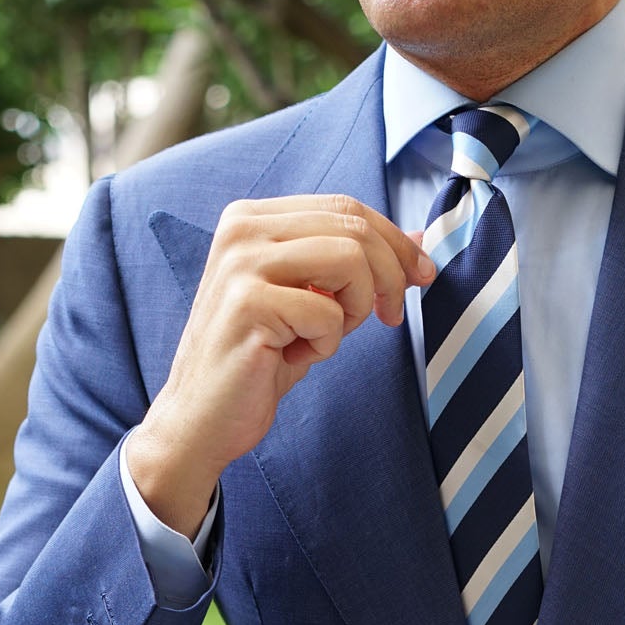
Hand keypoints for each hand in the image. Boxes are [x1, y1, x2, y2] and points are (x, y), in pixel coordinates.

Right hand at [125, 195, 434, 536]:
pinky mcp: (247, 303)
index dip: (395, 240)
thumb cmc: (259, 362)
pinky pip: (327, 313)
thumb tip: (420, 241)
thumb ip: (354, 266)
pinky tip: (295, 356)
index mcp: (253, 218)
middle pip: (353, 225)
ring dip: (357, 307)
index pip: (345, 206)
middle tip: (390, 315)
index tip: (422, 276)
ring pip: (349, 258)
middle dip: (391, 274)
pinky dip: (327, 344)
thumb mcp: (312, 303)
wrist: (202, 419)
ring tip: (328, 337)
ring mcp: (241, 263)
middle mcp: (242, 229)